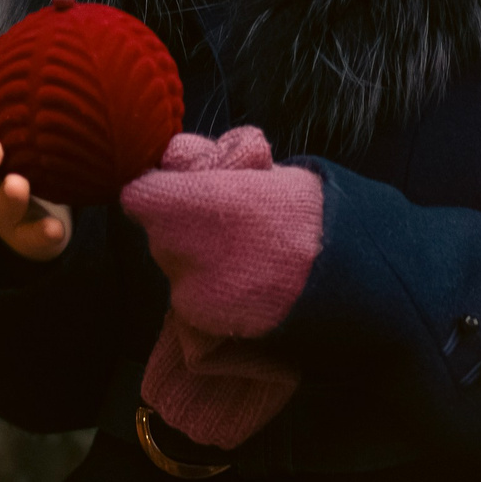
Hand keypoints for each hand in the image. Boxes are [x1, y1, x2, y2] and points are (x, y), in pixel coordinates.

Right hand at [0, 89, 71, 261]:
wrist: (48, 205)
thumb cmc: (44, 142)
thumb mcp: (45, 109)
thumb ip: (55, 73)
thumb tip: (72, 9)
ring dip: (3, 194)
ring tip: (18, 187)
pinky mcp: (19, 236)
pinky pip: (26, 237)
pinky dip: (38, 234)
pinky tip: (56, 230)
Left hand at [121, 127, 321, 337]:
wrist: (342, 274)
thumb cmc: (304, 209)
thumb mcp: (258, 166)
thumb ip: (208, 160)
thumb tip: (173, 159)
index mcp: (194, 203)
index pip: (138, 196)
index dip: (158, 190)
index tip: (180, 190)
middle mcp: (182, 249)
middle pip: (157, 232)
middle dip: (180, 224)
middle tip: (223, 220)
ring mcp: (191, 290)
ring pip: (173, 266)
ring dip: (193, 258)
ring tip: (241, 254)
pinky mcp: (204, 322)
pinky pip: (191, 297)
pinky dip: (209, 289)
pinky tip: (243, 281)